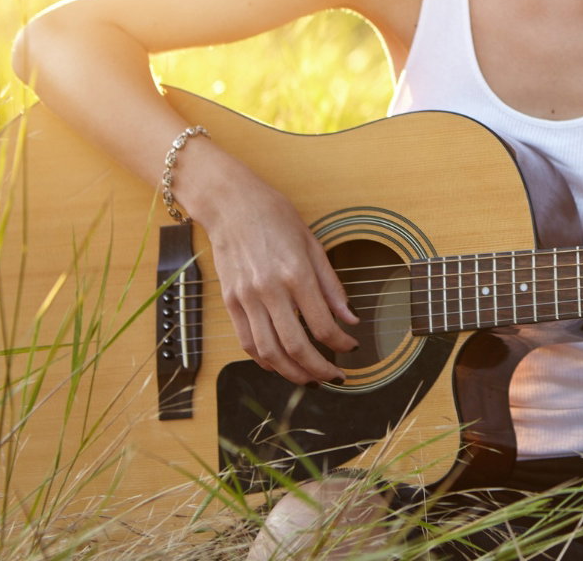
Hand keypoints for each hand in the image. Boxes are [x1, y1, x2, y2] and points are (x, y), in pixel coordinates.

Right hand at [191, 155, 359, 384]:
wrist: (231, 204)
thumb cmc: (276, 217)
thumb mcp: (313, 244)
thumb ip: (332, 286)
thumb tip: (350, 318)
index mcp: (296, 274)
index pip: (322, 325)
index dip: (341, 343)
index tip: (352, 347)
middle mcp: (269, 290)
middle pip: (296, 347)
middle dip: (319, 369)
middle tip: (335, 376)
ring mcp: (246, 298)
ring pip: (269, 352)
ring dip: (292, 373)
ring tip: (310, 379)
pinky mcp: (230, 302)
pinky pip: (247, 342)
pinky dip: (265, 360)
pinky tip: (280, 364)